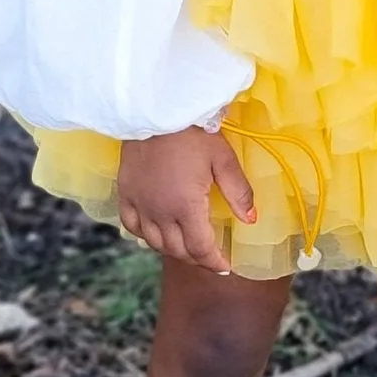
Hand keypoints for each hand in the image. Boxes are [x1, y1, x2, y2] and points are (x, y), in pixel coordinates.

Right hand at [116, 127, 255, 274]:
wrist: (154, 109)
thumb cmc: (192, 132)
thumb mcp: (223, 159)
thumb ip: (238, 192)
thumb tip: (251, 219)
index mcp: (186, 207)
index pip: (200, 249)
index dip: (214, 262)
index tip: (225, 267)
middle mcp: (159, 212)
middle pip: (178, 250)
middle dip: (197, 258)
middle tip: (210, 256)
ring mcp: (140, 204)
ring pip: (154, 242)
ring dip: (173, 249)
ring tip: (187, 246)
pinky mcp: (125, 193)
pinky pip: (132, 226)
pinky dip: (145, 235)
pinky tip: (156, 231)